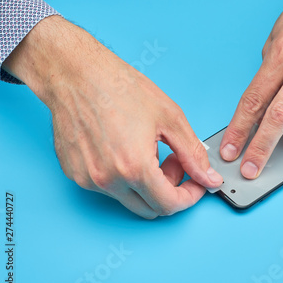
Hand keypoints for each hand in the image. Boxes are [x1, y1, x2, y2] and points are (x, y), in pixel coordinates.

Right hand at [3, 16, 222, 218]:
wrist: (76, 73)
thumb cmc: (119, 88)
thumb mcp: (170, 119)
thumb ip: (193, 154)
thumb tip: (208, 178)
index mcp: (134, 167)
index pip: (169, 205)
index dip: (189, 196)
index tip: (195, 184)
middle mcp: (107, 180)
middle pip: (150, 209)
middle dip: (169, 190)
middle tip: (173, 161)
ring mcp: (87, 179)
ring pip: (129, 199)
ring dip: (146, 184)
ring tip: (148, 150)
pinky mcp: (74, 173)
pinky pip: (108, 188)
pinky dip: (124, 178)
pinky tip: (126, 150)